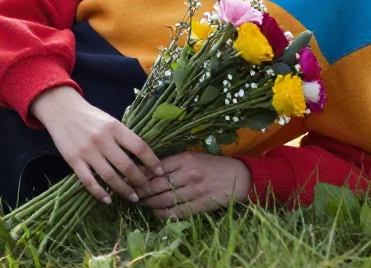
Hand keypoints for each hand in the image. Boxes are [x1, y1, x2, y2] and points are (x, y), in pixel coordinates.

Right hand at [30, 86, 162, 204]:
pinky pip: (89, 181)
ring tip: (133, 197)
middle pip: (126, 166)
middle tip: (147, 188)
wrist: (62, 110)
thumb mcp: (110, 121)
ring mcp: (87, 152)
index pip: (140, 147)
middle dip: (140, 180)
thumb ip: (123, 137)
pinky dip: (99, 193)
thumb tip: (142, 159)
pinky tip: (108, 199)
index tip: (159, 171)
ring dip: (124, 190)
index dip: (152, 161)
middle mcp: (102, 140)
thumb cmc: (90, 116)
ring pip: (110, 177)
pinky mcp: (74, 161)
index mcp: (115, 128)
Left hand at [134, 152, 250, 218]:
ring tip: (142, 203)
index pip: (156, 167)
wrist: (239, 176)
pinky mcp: (201, 204)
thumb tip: (146, 170)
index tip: (131, 179)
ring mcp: (195, 190)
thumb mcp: (193, 157)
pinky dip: (164, 213)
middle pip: (157, 184)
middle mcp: (188, 173)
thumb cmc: (213, 166)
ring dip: (150, 203)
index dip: (141, 175)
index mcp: (185, 158)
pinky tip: (156, 212)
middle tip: (132, 194)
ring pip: (164, 199)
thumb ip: (173, 163)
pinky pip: (177, 211)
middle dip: (141, 191)